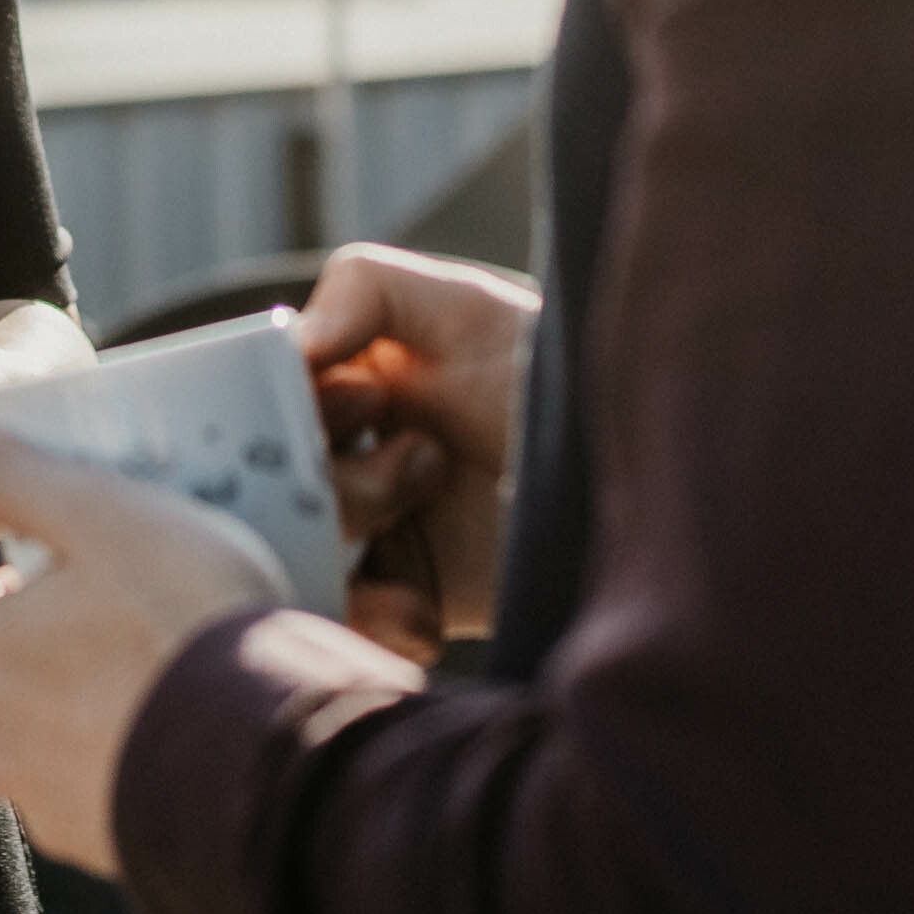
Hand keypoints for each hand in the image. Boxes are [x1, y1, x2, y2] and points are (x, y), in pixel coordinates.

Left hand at [0, 418, 294, 874]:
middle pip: (13, 678)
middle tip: (150, 624)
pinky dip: (140, 769)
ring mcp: (53, 807)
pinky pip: (111, 798)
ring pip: (59, 743)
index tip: (96, 575)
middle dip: (65, 654)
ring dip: (103, 717)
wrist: (269, 765)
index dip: (30, 586)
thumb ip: (2, 476)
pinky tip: (197, 740)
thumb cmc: (181, 626)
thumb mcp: (98, 513)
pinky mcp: (110, 852)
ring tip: (182, 684)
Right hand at [303, 244, 537, 662]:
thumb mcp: (462, 305)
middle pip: (272, 483)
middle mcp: (353, 460)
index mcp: (350, 389)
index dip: (303, 405)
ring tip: (430, 491)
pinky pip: (350, 626)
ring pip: (298, 552)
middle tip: (418, 455)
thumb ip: (365, 288)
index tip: (366, 398)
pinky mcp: (413, 601)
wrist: (647, 471)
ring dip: (355, 525)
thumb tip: (291, 347)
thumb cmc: (552, 372)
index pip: (266, 404)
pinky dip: (372, 622)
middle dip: (334, 471)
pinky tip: (418, 605)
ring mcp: (381, 535)